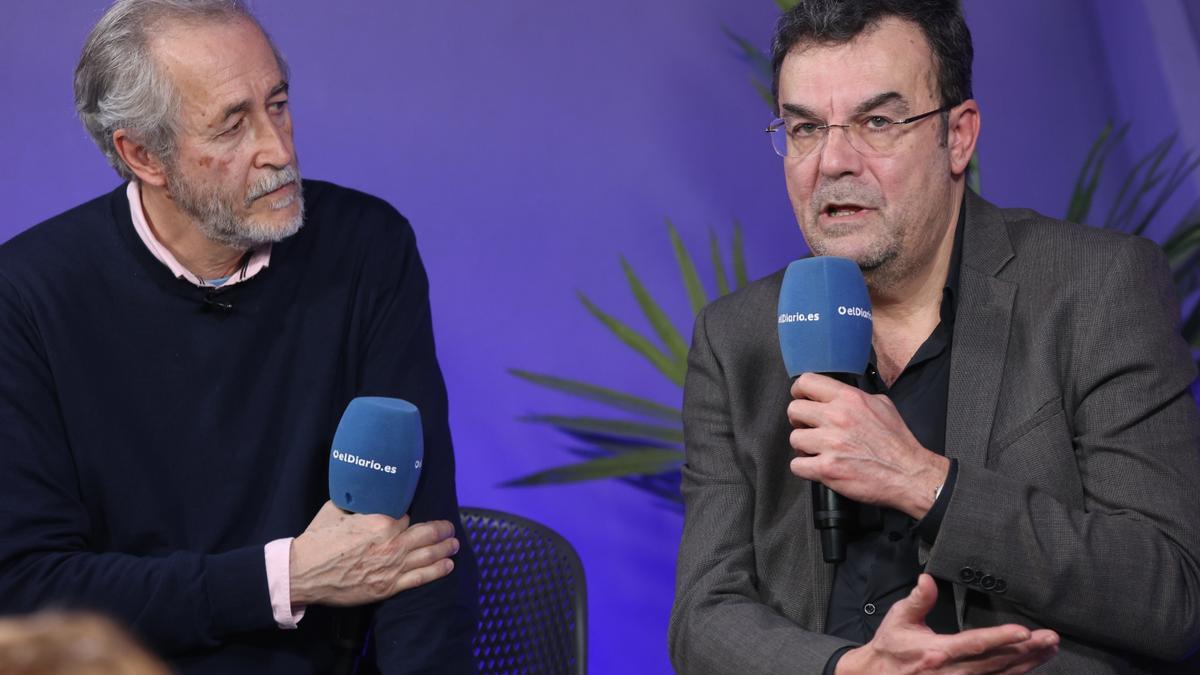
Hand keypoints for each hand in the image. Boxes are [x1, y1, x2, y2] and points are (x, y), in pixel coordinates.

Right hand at [289, 500, 458, 606]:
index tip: (409, 518)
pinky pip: (420, 578)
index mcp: (380, 522)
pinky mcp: (388, 587)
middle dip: (442, 530)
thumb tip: (363, 495)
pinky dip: (437, 571)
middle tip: (450, 528)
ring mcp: (392, 567)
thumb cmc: (317, 540)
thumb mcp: (336, 510)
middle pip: (427, 534)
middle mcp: (391, 544)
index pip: (406, 516)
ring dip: (446, 548)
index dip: (407, 517)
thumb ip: (356, 503)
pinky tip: (448, 565)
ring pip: (428, 555)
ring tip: (454, 544)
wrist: (303, 573)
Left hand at [787, 373, 949, 517]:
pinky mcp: (827, 469)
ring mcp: (830, 444)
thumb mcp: (882, 405)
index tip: (801, 399)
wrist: (909, 473)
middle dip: (799, 420)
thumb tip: (838, 395)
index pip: (807, 382)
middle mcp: (837, 417)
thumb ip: (856, 397)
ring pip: (794, 439)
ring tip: (817, 451)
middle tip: (809, 428)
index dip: (799, 391)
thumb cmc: (897, 442)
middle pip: (794, 410)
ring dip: (803, 447)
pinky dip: (804, 468)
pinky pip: (796, 465)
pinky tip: (817, 466)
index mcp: (849, 399)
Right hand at [837, 574, 1058, 673]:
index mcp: (938, 651)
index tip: (1025, 632)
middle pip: (997, 661)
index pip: (976, 643)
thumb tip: (928, 579)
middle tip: (1051, 639)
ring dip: (1028, 664)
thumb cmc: (891, 647)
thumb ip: (918, 600)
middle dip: (1027, 650)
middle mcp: (953, 671)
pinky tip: (1031, 667)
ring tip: (1050, 650)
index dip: (1002, 638)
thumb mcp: (899, 619)